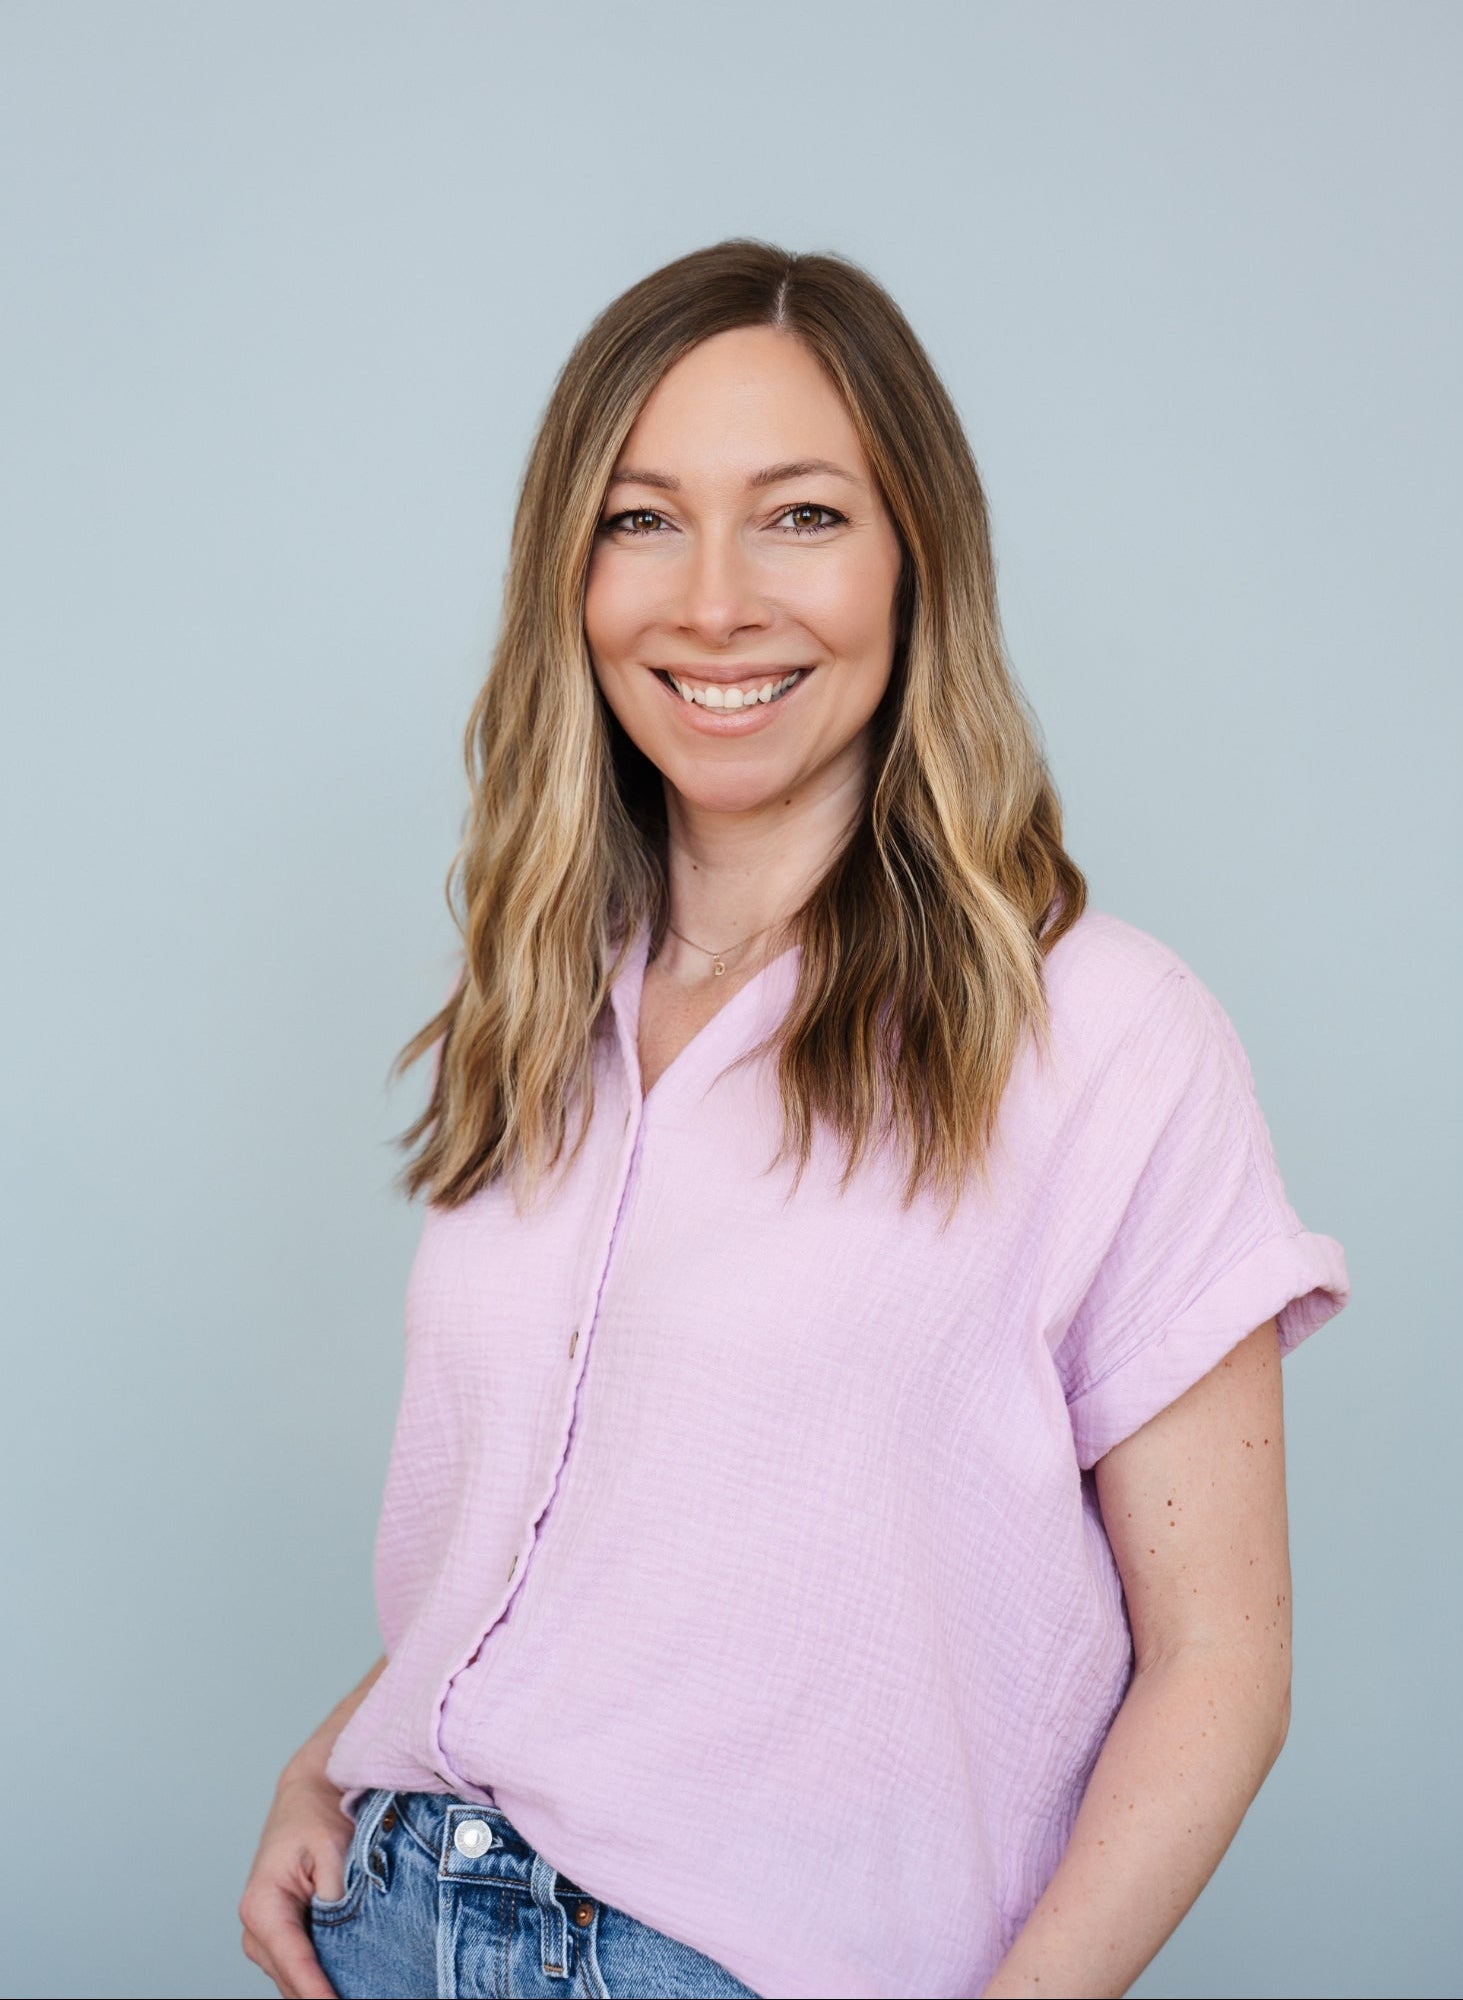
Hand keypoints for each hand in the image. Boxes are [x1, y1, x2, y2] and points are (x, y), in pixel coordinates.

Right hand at [239, 1766, 352, 1998]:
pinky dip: (319, 1979)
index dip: (318, 1992)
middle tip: (368, 1996)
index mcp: (263, 1905)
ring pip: (294, 1981)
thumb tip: (344, 1938)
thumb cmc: (316, 1816)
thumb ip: (335, 1895)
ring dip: (321, 1990)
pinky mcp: (281, 1937)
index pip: (295, 1962)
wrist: (307, 1795)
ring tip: (362, 1990)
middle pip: (291, 1981)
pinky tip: (350, 1984)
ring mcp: (266, 1937)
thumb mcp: (332, 1847)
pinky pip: (300, 1969)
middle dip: (322, 1996)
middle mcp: (257, 1928)